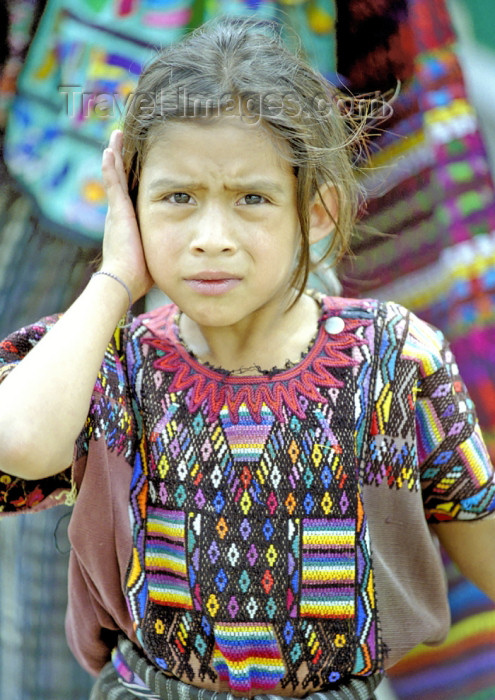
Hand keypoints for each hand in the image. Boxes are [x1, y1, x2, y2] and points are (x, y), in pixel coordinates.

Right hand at [101, 129, 153, 301]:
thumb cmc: (142, 274)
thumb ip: (169, 246)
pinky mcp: (116, 210)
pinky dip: (110, 165)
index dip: (134, 178)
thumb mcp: (159, 253)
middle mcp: (120, 213)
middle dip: (123, 159)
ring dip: (116, 154)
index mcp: (130, 222)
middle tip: (123, 140)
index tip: (141, 164)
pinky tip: (109, 148)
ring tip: (117, 135)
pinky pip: (112, 181)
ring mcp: (117, 210)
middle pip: (122, 179)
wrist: (125, 279)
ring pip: (115, 174)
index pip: (133, 194)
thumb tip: (189, 253)